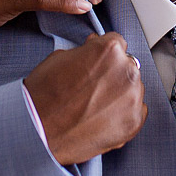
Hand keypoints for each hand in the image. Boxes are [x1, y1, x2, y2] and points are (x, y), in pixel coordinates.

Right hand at [23, 32, 147, 164]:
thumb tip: (93, 50)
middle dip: (112, 73)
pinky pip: (136, 111)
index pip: (117, 43)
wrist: (38, 132)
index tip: (98, 62)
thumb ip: (85, 52)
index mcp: (110, 50)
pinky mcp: (134, 122)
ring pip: (132, 89)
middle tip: (92, 87)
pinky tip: (102, 117)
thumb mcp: (60, 58)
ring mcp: (132, 98)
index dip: (103, 53)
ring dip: (119, 93)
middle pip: (126, 66)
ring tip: (94, 105)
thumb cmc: (43, 96)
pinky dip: (123, 113)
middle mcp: (126, 71)